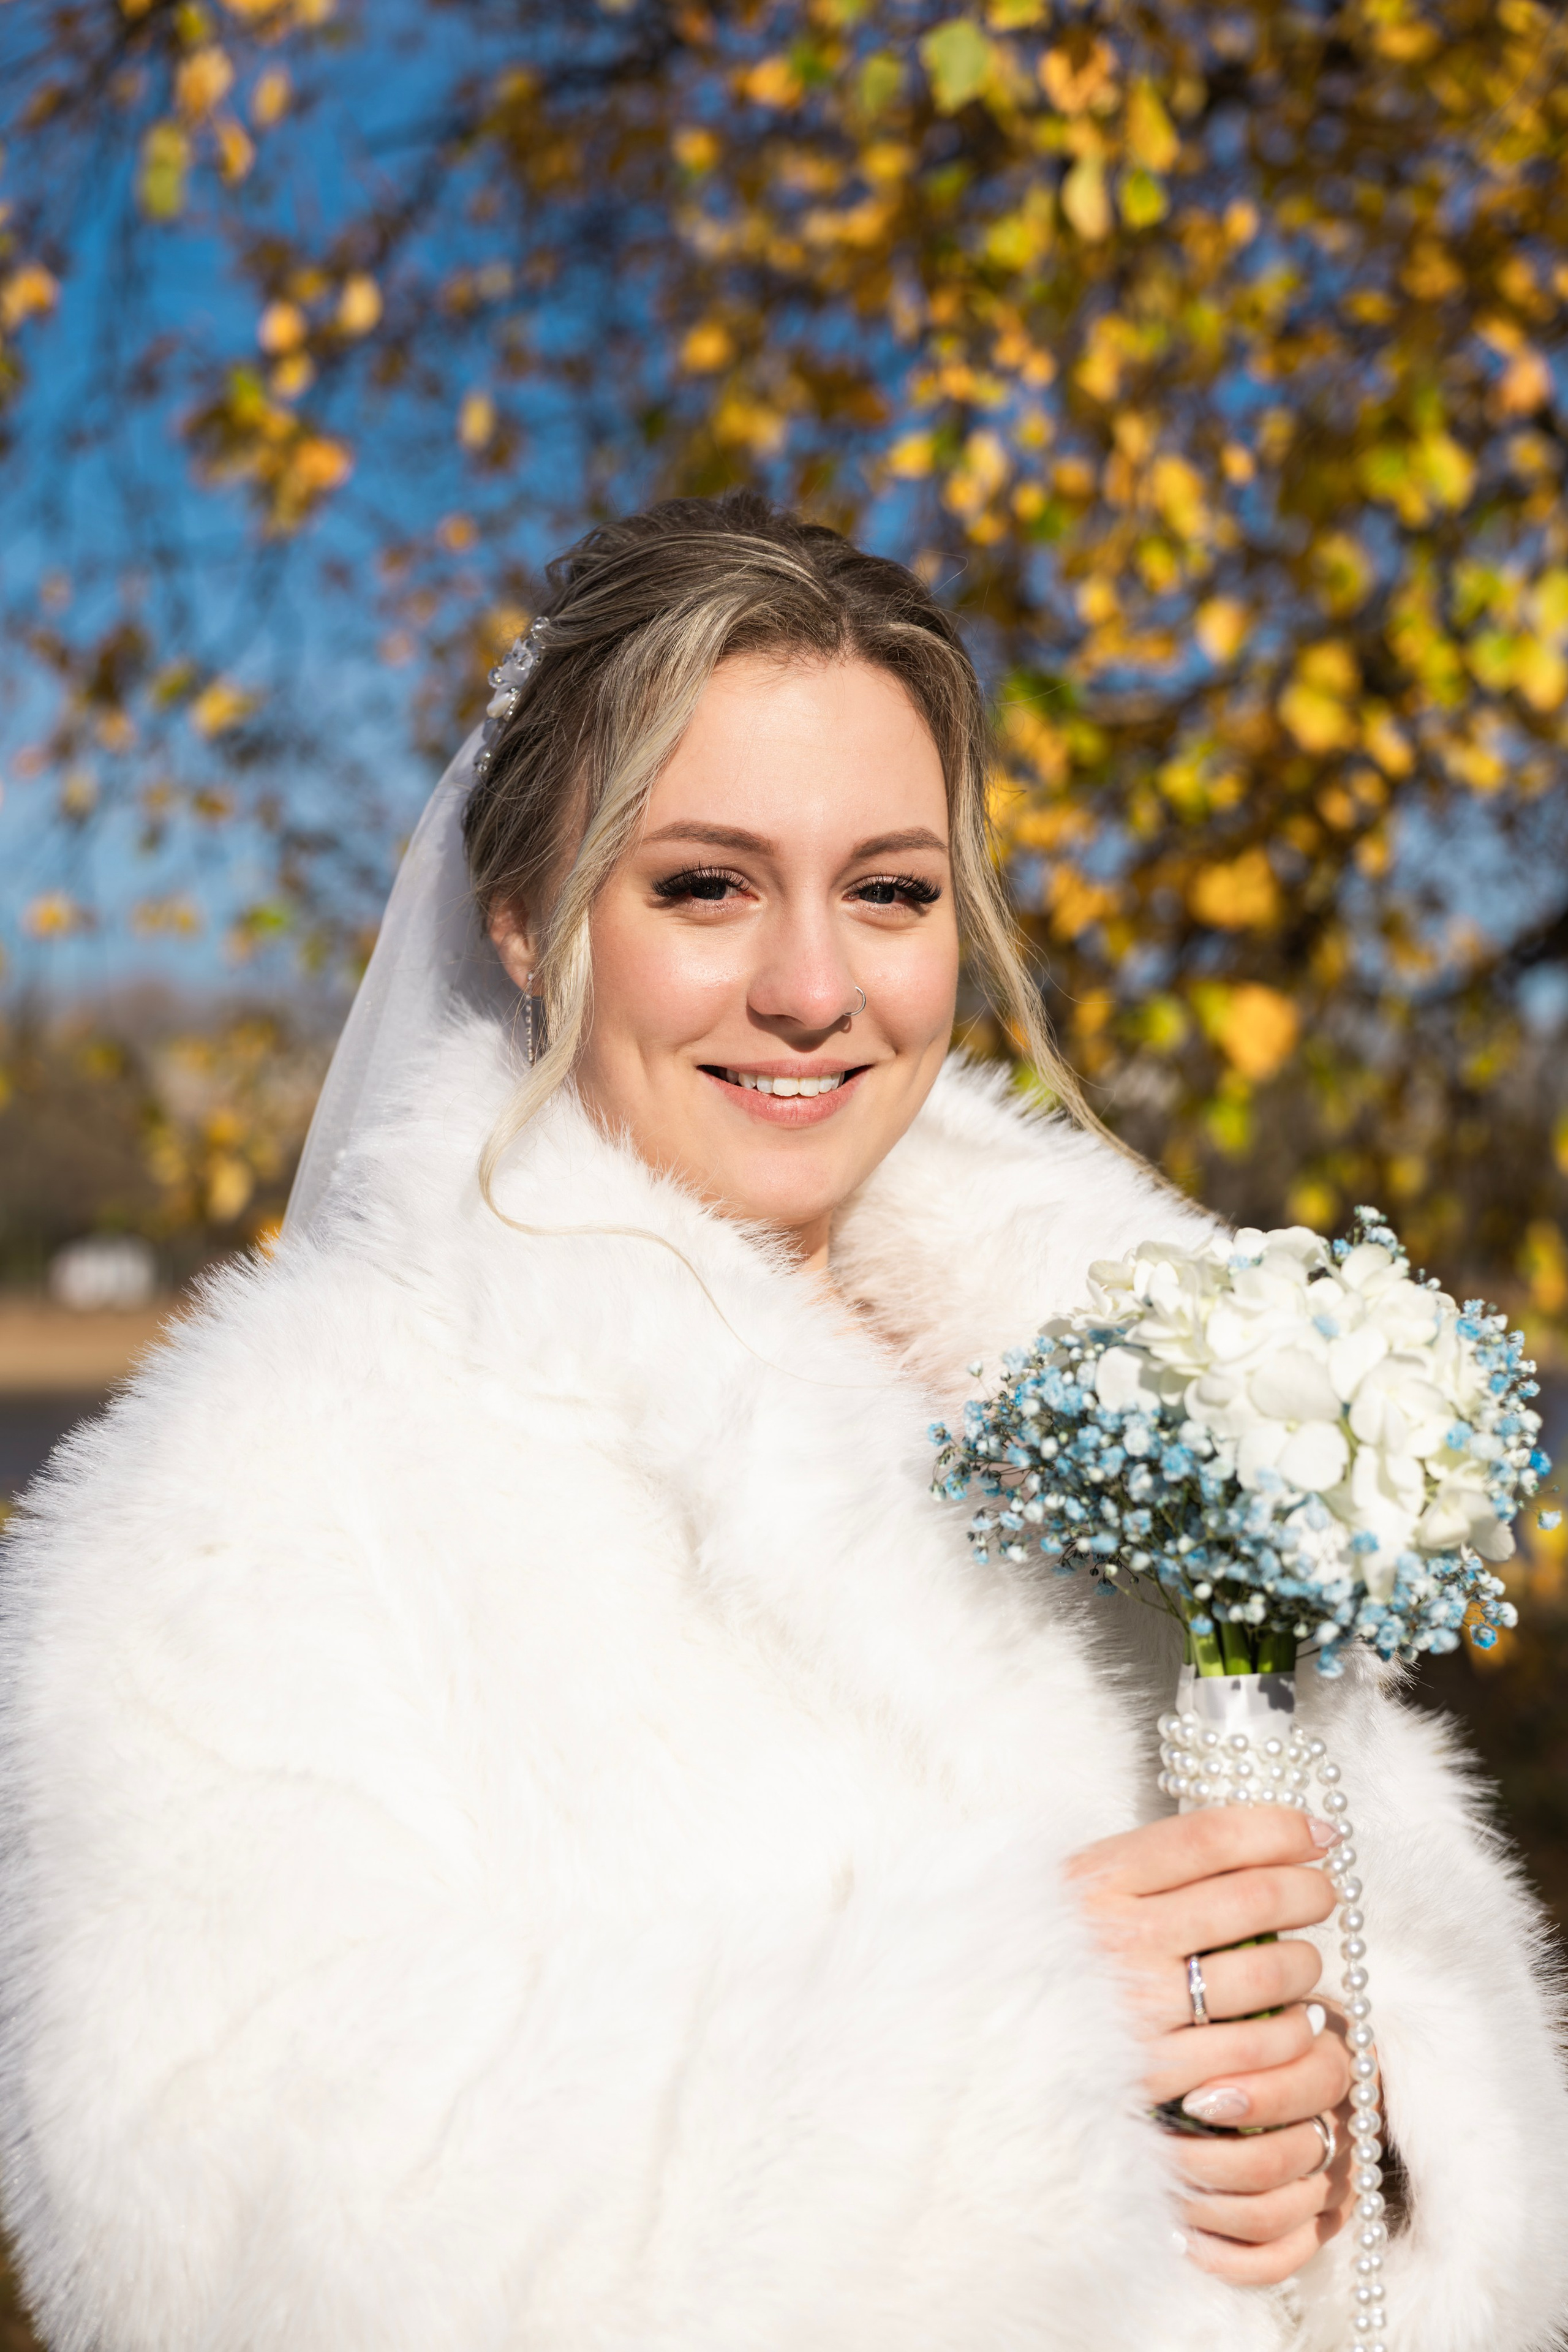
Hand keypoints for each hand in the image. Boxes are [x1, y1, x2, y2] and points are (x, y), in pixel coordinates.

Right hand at [1065, 1805, 1357, 2283]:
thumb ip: (1144, 1867)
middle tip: (1321, 1893)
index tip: (1317, 1833)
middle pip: (1252, 1899)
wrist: (971, 2045)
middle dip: (1308, 1892)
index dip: (1278, 1829)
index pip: (1210, 1836)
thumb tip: (1244, 1842)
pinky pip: (1259, 2049)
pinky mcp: (1157, 2078)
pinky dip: (1293, 2034)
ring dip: (1307, 1967)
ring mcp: (1139, 2011)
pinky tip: (1293, 2024)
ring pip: (1268, 1975)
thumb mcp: (1073, 1890)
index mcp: (1096, 1879)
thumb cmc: (1038, 1959)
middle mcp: (1120, 1939)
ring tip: (1304, 1964)